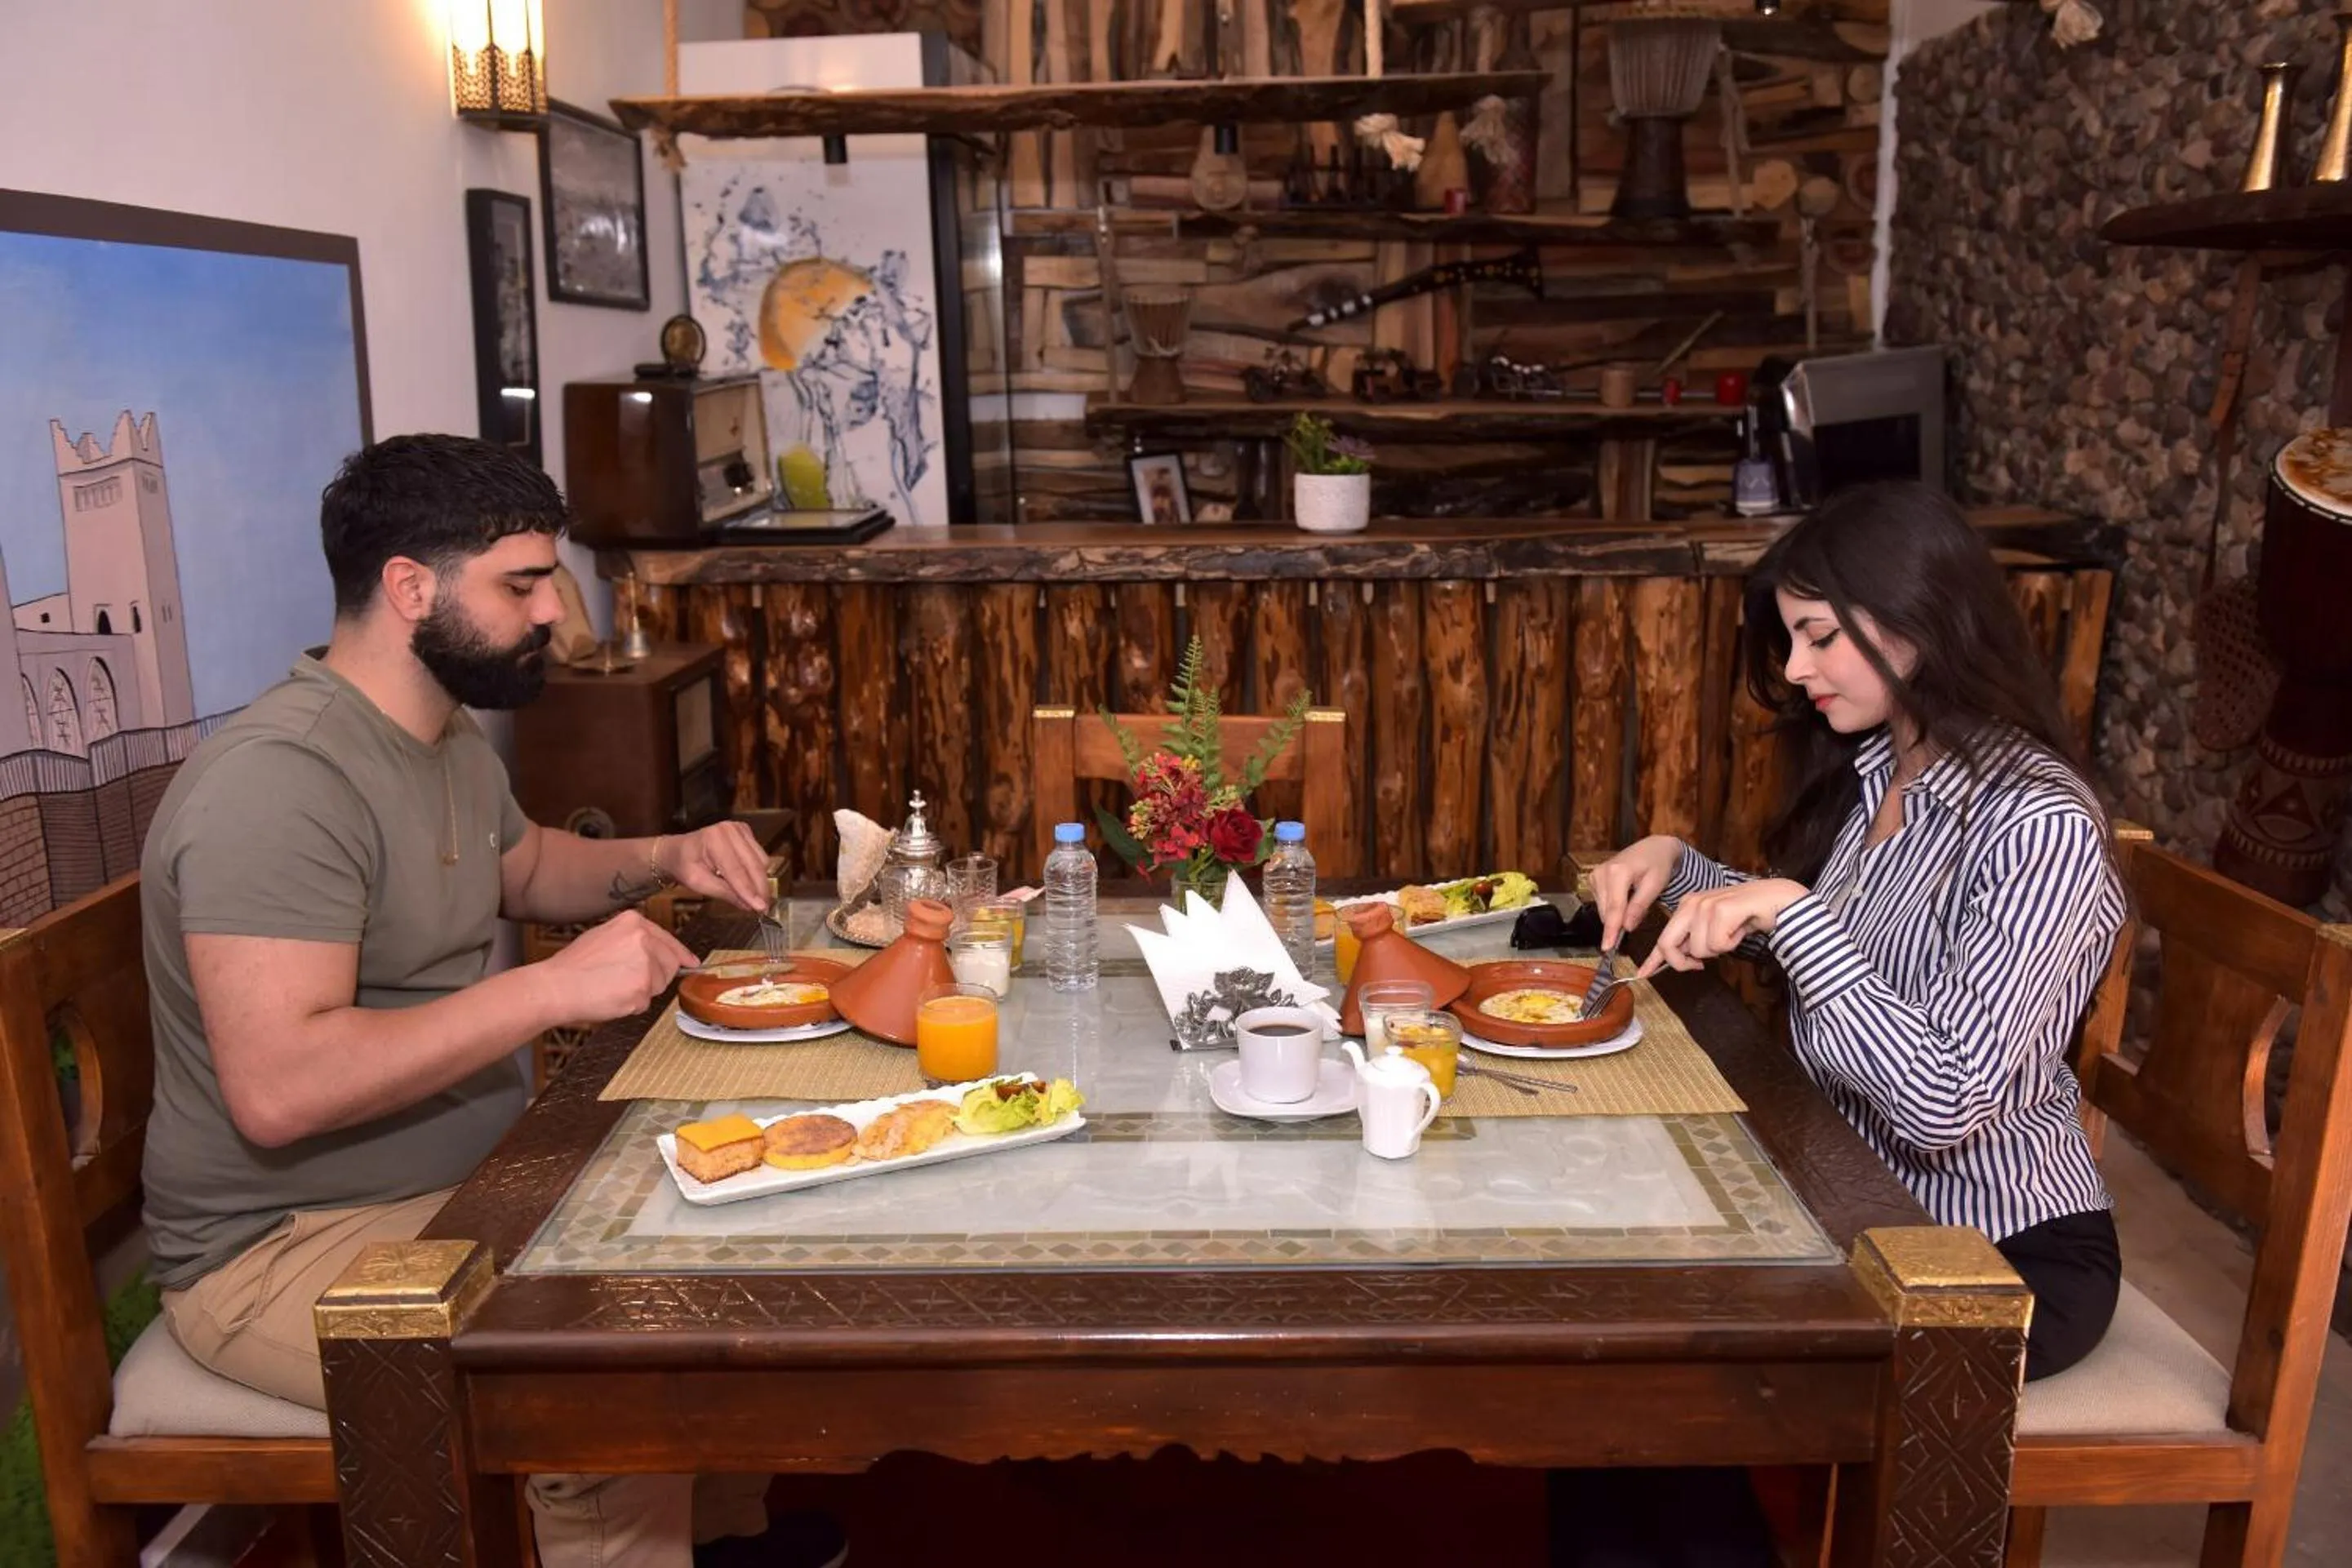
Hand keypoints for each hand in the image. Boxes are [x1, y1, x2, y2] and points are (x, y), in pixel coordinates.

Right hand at [537, 910, 697, 1026]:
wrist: (555, 987)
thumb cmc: (573, 967)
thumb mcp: (604, 937)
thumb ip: (634, 941)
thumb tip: (660, 953)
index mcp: (634, 922)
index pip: (669, 940)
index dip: (681, 955)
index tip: (691, 962)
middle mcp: (643, 938)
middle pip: (670, 964)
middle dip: (654, 978)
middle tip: (623, 982)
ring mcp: (645, 962)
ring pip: (659, 985)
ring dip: (640, 992)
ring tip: (612, 987)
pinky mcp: (642, 987)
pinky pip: (645, 1003)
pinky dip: (631, 1006)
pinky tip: (611, 997)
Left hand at [655, 821, 770, 912]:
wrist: (679, 850)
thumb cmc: (684, 865)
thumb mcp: (697, 883)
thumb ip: (723, 892)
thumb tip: (748, 905)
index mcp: (714, 840)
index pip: (736, 870)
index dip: (749, 891)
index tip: (760, 908)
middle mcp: (730, 830)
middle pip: (753, 864)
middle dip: (760, 888)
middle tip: (764, 908)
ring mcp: (740, 828)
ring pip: (761, 861)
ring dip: (760, 881)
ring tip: (755, 897)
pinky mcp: (746, 832)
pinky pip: (761, 856)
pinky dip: (758, 871)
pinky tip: (750, 881)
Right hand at [1588, 835, 1684, 948]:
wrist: (1653, 848)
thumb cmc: (1658, 864)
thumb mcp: (1655, 885)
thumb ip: (1640, 906)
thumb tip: (1627, 927)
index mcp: (1618, 872)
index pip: (1614, 908)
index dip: (1611, 930)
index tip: (1608, 947)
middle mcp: (1602, 872)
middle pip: (1606, 911)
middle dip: (1619, 923)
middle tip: (1638, 919)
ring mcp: (1595, 875)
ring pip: (1603, 909)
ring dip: (1617, 915)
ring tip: (1635, 902)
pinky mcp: (1593, 878)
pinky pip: (1602, 903)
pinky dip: (1613, 907)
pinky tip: (1625, 897)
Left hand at [1636, 879, 1809, 977]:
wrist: (1775, 900)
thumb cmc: (1745, 917)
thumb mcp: (1714, 931)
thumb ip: (1696, 942)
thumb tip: (1685, 960)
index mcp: (1686, 907)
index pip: (1663, 937)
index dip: (1652, 959)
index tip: (1642, 974)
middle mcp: (1691, 903)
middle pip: (1669, 945)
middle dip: (1683, 962)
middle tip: (1701, 964)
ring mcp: (1705, 904)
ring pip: (1699, 949)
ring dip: (1719, 949)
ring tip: (1732, 933)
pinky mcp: (1721, 909)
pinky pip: (1718, 944)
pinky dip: (1732, 943)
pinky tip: (1740, 929)